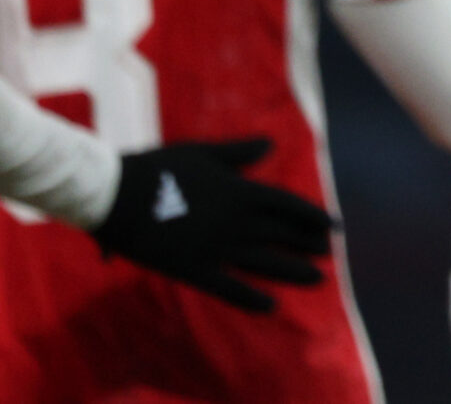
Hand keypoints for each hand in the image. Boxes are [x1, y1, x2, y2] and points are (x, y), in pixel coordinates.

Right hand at [94, 138, 334, 313]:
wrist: (116, 194)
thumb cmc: (159, 167)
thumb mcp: (203, 153)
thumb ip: (239, 154)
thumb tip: (271, 144)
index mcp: (239, 191)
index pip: (287, 206)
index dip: (312, 216)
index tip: (333, 226)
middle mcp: (235, 221)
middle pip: (282, 234)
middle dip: (308, 243)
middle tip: (330, 251)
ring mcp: (216, 248)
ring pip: (264, 263)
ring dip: (293, 271)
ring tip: (318, 278)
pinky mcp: (193, 269)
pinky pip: (229, 289)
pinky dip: (251, 299)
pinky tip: (271, 306)